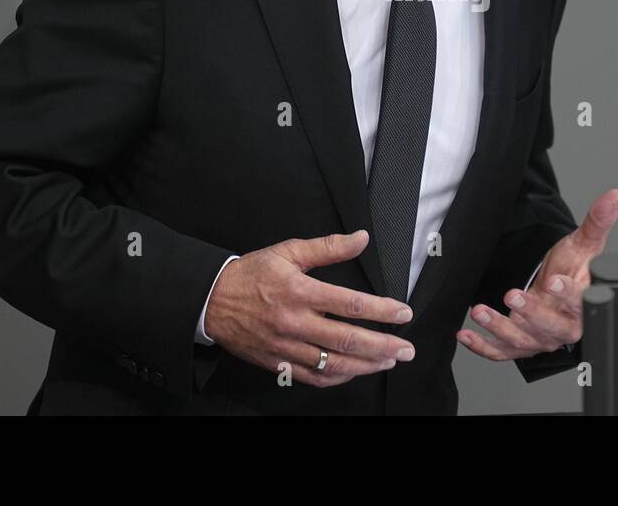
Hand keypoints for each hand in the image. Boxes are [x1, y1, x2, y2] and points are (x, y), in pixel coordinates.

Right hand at [203, 229, 416, 386]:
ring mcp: (287, 347)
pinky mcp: (278, 363)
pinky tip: (355, 372)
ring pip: (334, 363)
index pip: (350, 304)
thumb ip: (328, 247)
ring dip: (366, 365)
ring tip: (388, 361)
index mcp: (300, 291)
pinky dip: (338, 378)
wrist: (211, 301)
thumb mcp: (288, 251)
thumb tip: (360, 239)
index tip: (403, 313)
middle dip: (383, 345)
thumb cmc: (251, 274)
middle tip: (406, 349)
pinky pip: (313, 377)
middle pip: (348, 339)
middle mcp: (295, 322)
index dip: (382, 310)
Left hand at [457, 188, 617, 361]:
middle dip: (531, 313)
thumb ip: (598, 221)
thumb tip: (616, 197)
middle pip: (551, 327)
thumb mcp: (584, 244)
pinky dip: (482, 346)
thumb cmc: (572, 269)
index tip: (555, 281)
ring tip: (480, 311)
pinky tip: (466, 335)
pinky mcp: (520, 344)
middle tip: (513, 297)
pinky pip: (501, 352)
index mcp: (583, 304)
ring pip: (522, 340)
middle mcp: (564, 326)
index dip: (568, 294)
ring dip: (499, 328)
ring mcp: (540, 338)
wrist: (555, 288)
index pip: (581, 302)